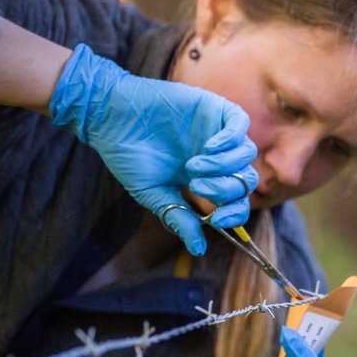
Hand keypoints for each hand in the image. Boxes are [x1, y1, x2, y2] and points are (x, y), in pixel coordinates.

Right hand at [48, 43, 258, 254]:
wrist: (110, 117)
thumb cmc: (129, 155)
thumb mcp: (154, 193)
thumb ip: (179, 217)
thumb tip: (198, 248)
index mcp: (207, 178)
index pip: (238, 201)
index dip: (235, 214)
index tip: (216, 219)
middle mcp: (217, 156)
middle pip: (247, 179)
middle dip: (225, 190)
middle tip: (196, 186)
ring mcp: (217, 132)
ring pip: (247, 153)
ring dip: (225, 166)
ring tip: (194, 166)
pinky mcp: (214, 108)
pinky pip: (240, 123)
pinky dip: (231, 140)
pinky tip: (209, 147)